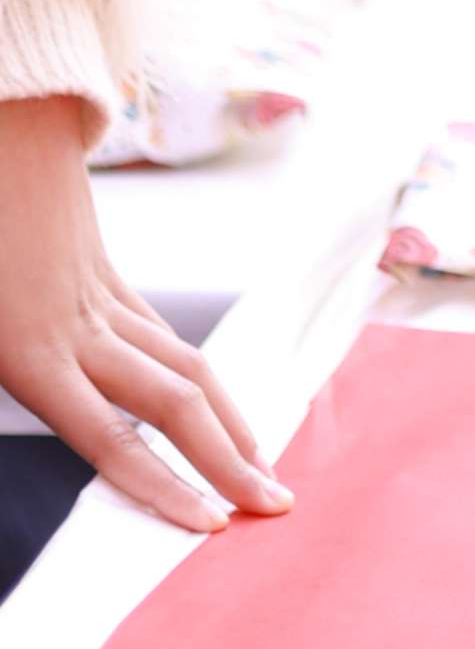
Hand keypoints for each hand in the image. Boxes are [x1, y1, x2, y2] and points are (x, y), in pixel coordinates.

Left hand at [0, 95, 291, 531]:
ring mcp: (104, 299)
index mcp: (30, 351)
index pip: (111, 437)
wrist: (6, 124)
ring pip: (185, 366)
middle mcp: (82, 330)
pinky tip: (214, 403)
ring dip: (229, 422)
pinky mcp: (109, 279)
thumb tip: (15, 379)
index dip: (163, 485)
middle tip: (274, 505)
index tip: (209, 524)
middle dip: (230, 460)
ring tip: (263, 463)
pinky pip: (165, 338)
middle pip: (174, 402)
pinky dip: (198, 379)